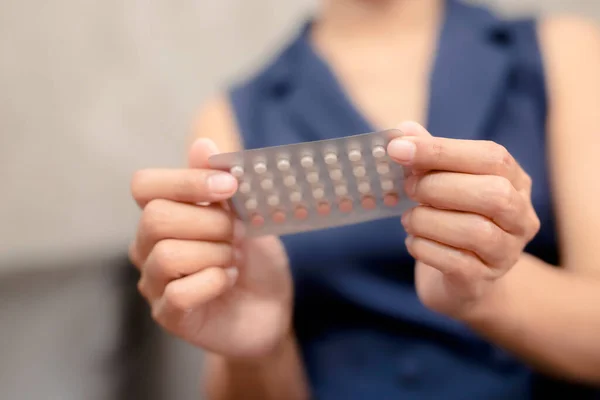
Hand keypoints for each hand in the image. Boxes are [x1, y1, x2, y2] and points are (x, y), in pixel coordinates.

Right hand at [129, 138, 291, 357]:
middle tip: (238, 233)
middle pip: (155, 218)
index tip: (229, 186)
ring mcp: (155, 282)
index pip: (145, 186)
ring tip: (234, 259)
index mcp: (165, 214)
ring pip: (166, 255)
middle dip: (209, 222)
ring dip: (214, 253)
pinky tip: (228, 280)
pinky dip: (213, 282)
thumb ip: (221, 184)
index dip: (185, 181)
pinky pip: (178, 294)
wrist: (272, 307)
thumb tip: (202, 143)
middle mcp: (149, 246)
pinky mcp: (168, 315)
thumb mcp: (247, 216)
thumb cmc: (254, 259)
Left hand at [387, 122, 540, 320]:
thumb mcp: (444, 183)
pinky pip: (457, 263)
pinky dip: (425, 248)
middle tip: (409, 188)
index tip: (398, 148)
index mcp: (515, 181)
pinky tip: (413, 241)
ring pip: (476, 231)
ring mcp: (507, 253)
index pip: (490, 157)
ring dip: (428, 220)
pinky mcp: (483, 281)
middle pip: (493, 194)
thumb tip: (403, 131)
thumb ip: (429, 158)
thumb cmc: (452, 218)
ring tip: (409, 219)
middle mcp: (521, 217)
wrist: (462, 278)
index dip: (441, 150)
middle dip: (439, 187)